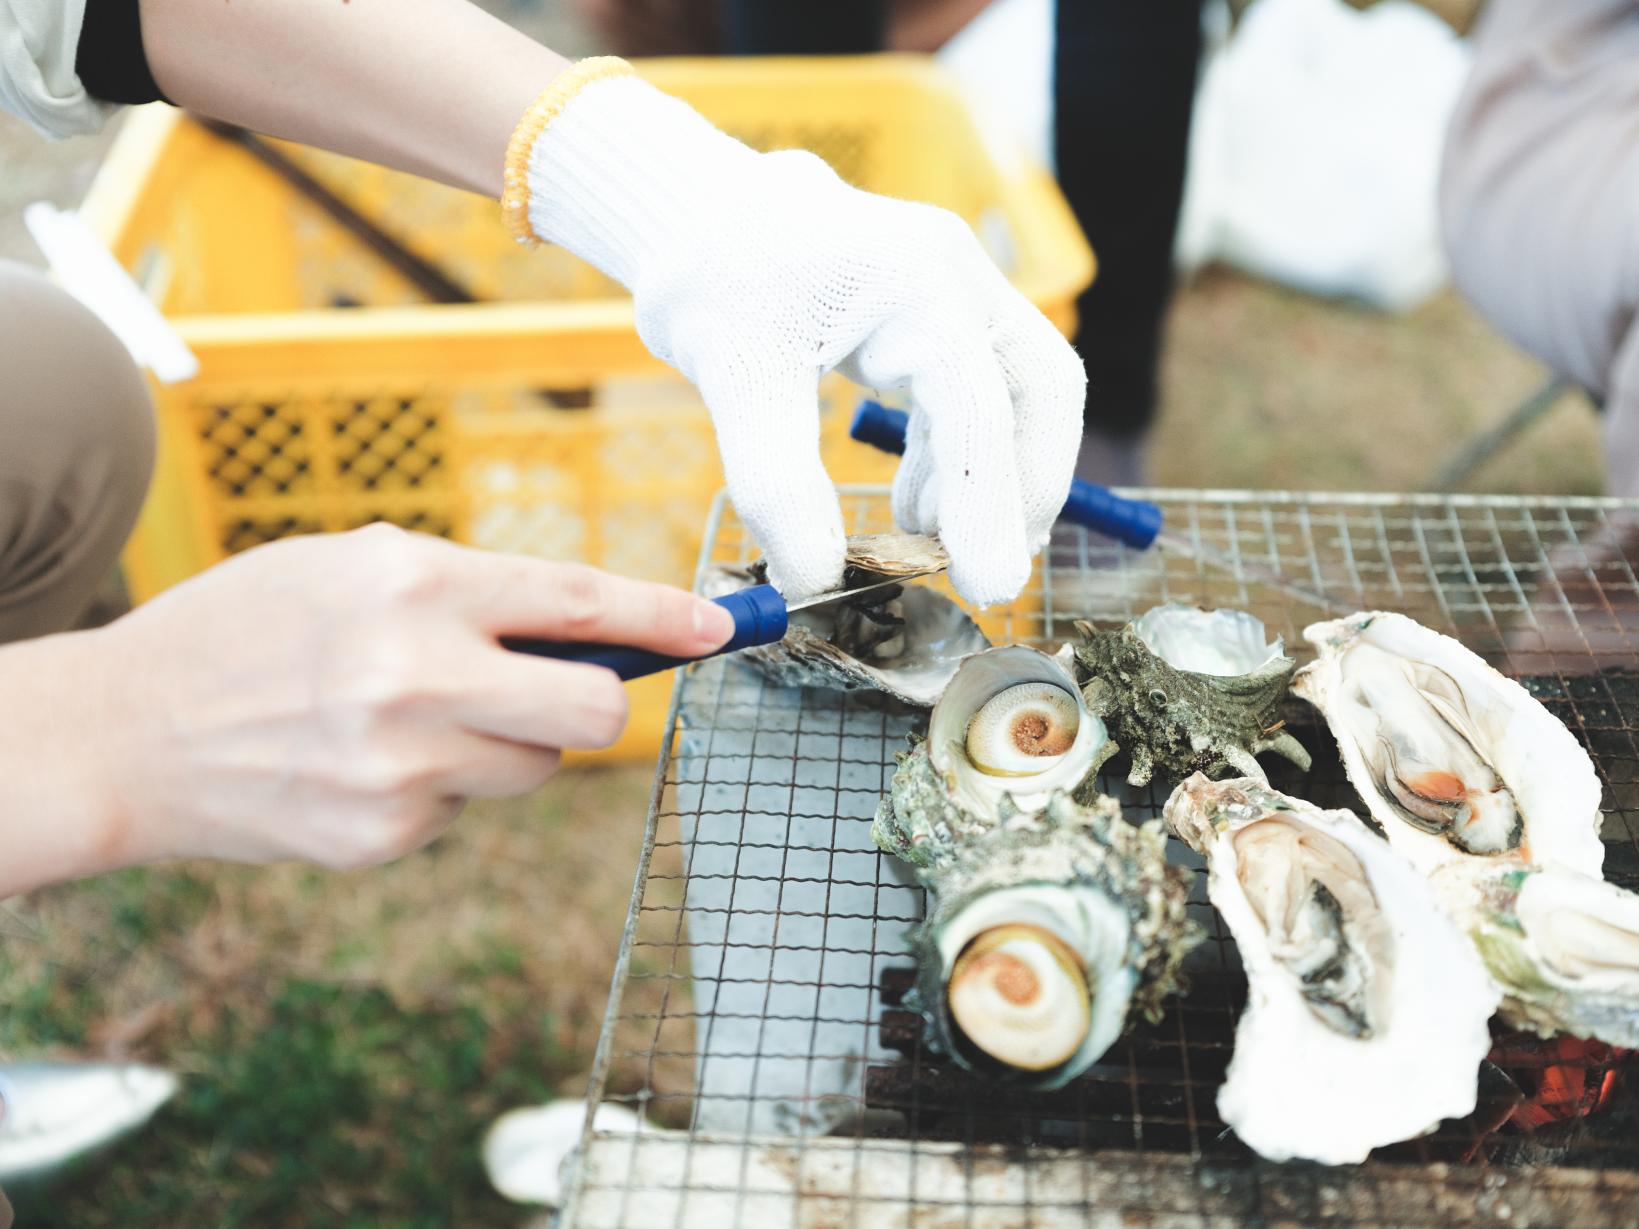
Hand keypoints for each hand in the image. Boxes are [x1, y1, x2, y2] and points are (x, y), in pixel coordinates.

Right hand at [12, 526, 731, 880]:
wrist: (126, 733)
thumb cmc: (250, 630)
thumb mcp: (351, 565)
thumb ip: (469, 589)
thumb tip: (587, 624)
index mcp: (412, 581)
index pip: (577, 602)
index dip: (663, 618)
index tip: (721, 629)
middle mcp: (415, 673)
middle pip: (591, 714)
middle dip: (594, 707)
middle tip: (557, 696)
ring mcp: (399, 765)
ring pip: (533, 769)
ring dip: (502, 746)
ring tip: (410, 722)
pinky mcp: (382, 835)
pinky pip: (465, 810)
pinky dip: (437, 789)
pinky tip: (361, 767)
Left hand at [520, 69, 1086, 605]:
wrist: (701, 216)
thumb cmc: (716, 282)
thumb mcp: (732, 379)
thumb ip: (776, 483)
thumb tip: (817, 579)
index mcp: (915, 282)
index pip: (978, 406)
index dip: (988, 503)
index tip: (988, 586)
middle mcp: (957, 277)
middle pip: (1043, 390)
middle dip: (1025, 486)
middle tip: (988, 570)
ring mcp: (960, 289)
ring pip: (1023, 392)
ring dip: (993, 476)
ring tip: (930, 542)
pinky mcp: (944, 313)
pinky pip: (982, 390)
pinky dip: (961, 455)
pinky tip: (915, 503)